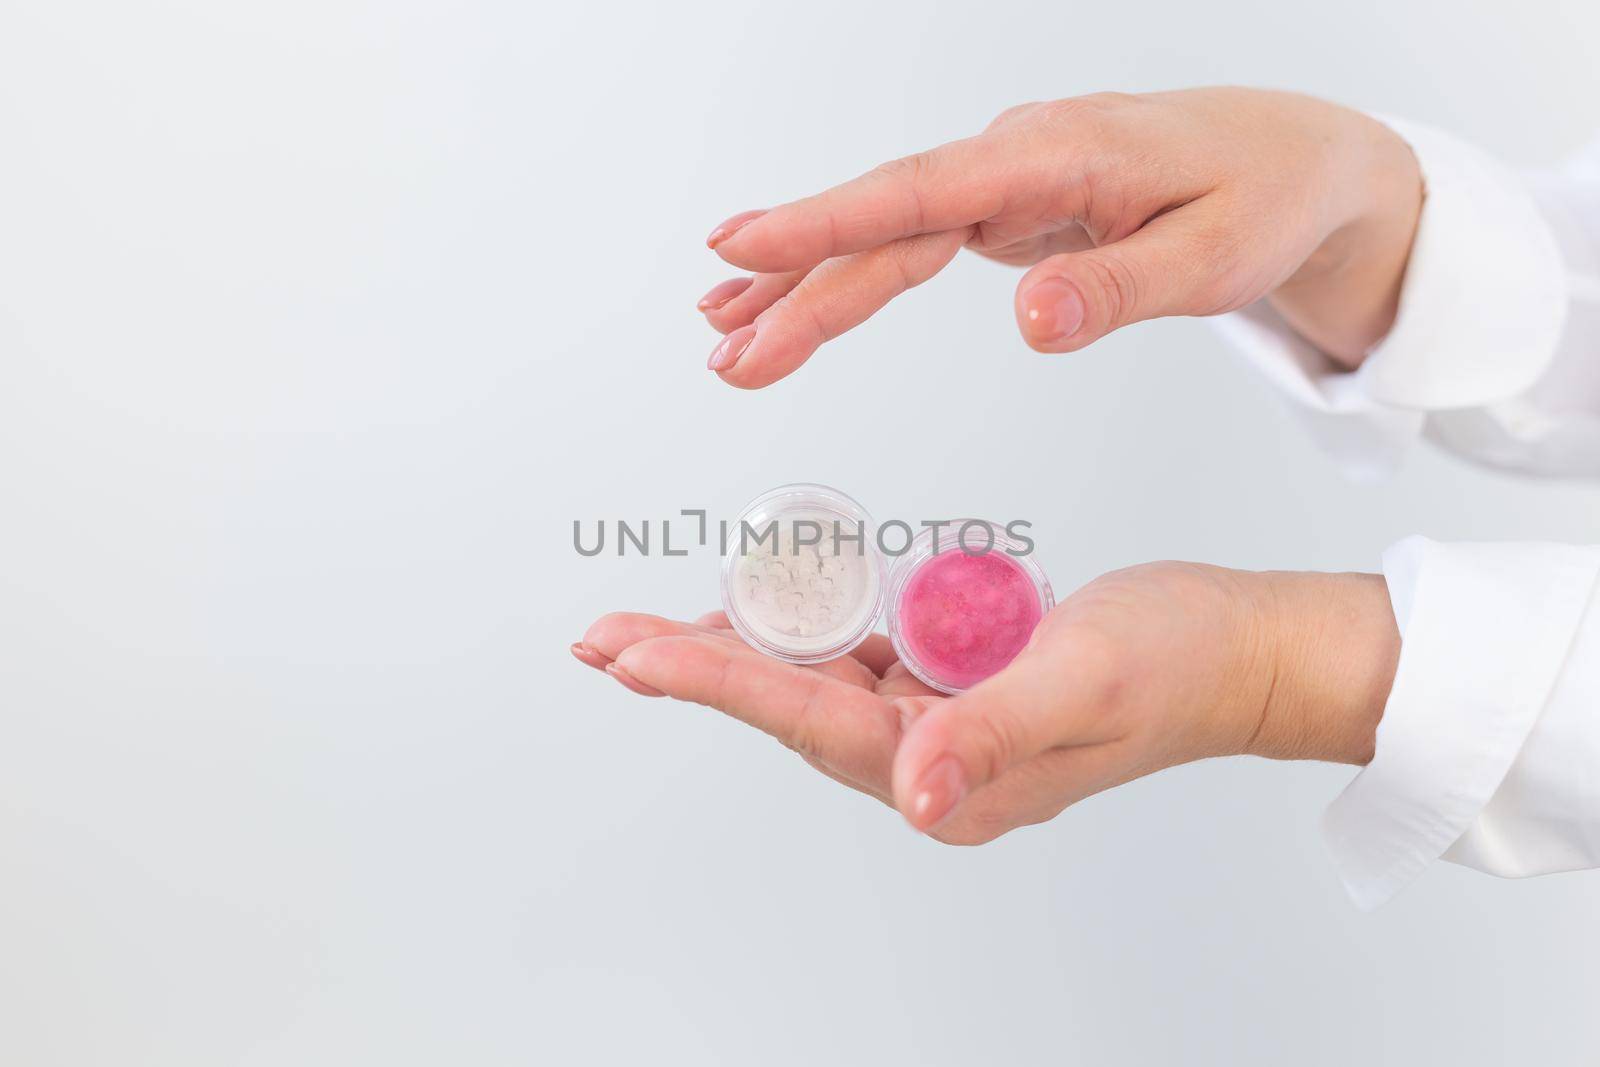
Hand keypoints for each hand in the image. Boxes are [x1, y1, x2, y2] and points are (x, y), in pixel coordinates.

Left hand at [573, 563, 1399, 842]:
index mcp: (951, 781)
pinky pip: (860, 657)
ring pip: (812, 682)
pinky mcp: (952, 687)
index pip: (810, 724)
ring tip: (649, 627)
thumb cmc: (1178, 664)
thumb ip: (993, 735)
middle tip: (604, 639)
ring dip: (735, 649)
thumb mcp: (1084, 683)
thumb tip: (912, 790)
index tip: (635, 654)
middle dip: (694, 668)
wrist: (1239, 649)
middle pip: (788, 708)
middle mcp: (932, 763)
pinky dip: (805, 628)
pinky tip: (763, 606)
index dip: (718, 683)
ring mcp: (940, 725)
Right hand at [698, 87, 1421, 386]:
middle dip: (797, 286)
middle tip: (725, 352)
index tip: (744, 244)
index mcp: (1060, 154)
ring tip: (725, 339)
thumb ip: (1119, 286)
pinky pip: (908, 246)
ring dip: (804, 287)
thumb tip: (1028, 325)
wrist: (1301, 164)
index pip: (923, 192)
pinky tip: (794, 301)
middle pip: (884, 225)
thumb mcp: (1217, 257)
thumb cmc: (1266, 199)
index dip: (828, 222)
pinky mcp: (1006, 211)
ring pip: (884, 236)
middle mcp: (1015, 158)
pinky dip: (848, 277)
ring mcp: (1004, 183)